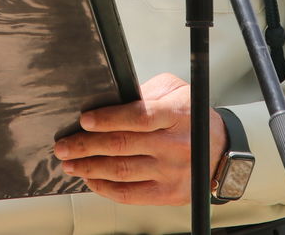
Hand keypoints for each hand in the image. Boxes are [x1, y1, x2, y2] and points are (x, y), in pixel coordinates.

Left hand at [53, 72, 226, 205]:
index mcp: (176, 114)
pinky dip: (105, 187)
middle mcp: (175, 145)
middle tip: (64, 146)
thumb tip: (110, 100)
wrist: (220, 149)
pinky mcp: (169, 193)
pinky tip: (91, 178)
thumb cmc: (192, 116)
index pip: (138, 117)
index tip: (85, 121)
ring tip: (70, 162)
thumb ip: (144, 94)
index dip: (108, 119)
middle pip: (122, 146)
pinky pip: (130, 194)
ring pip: (121, 171)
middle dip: (86, 146)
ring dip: (89, 167)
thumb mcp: (174, 91)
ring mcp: (172, 172)